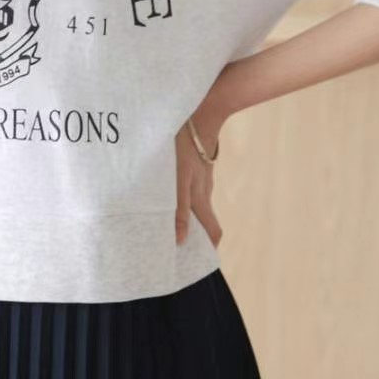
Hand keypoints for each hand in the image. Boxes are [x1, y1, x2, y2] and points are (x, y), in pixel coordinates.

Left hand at [175, 102, 225, 246]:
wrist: (200, 117)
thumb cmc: (185, 148)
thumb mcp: (179, 181)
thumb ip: (179, 210)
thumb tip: (180, 240)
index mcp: (201, 199)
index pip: (213, 231)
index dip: (210, 248)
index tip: (200, 261)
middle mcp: (203, 192)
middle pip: (203, 221)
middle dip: (194, 236)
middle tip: (178, 246)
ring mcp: (201, 179)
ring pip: (196, 205)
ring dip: (187, 217)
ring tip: (166, 224)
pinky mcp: (196, 168)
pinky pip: (191, 190)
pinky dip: (183, 200)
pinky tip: (166, 195)